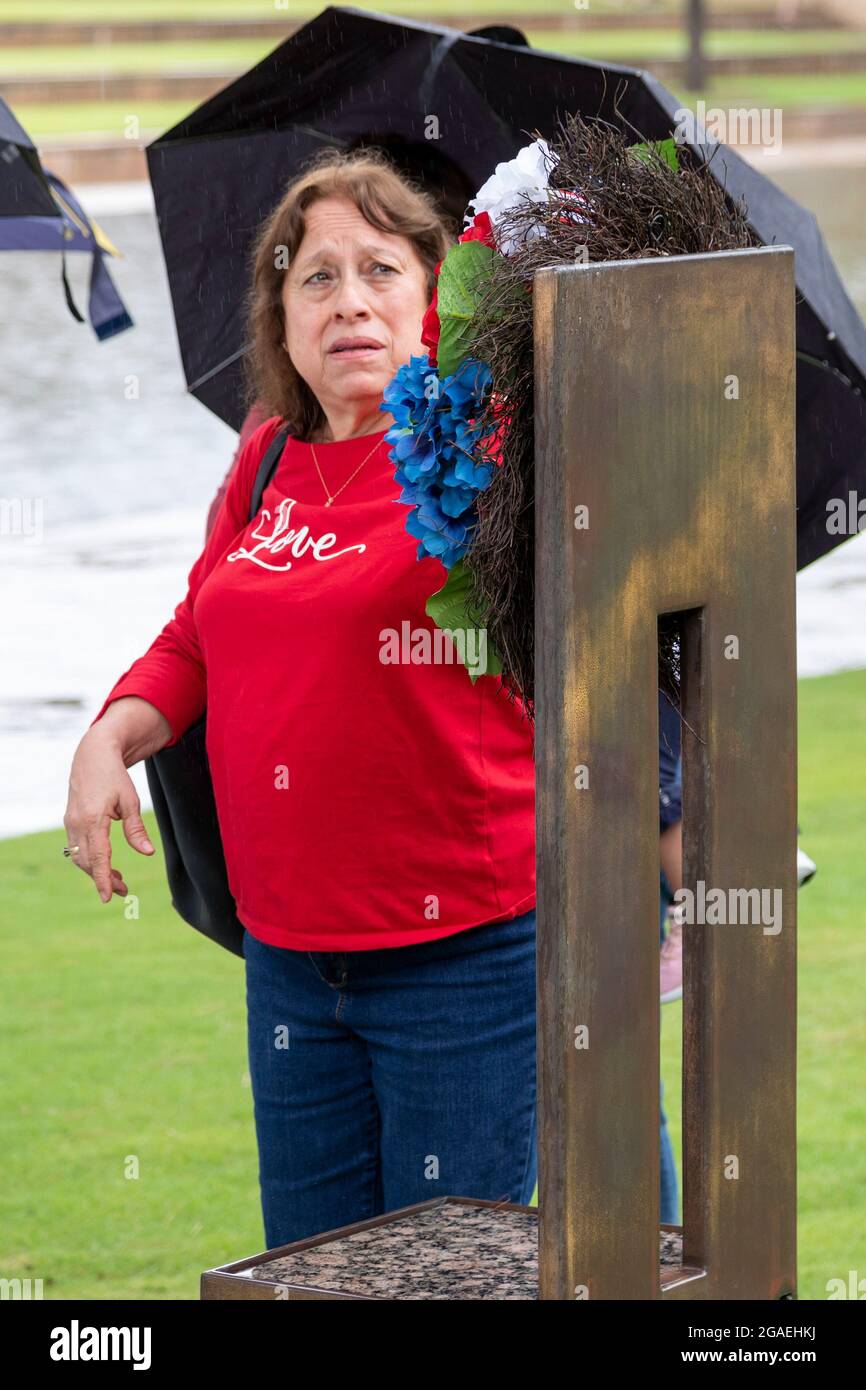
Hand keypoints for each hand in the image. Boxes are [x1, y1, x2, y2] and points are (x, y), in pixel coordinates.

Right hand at [63, 726, 154, 902]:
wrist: (92, 755)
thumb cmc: (115, 776)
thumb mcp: (130, 801)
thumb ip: (136, 829)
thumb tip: (148, 853)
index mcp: (92, 819)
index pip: (98, 857)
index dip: (103, 879)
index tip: (108, 897)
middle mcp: (76, 823)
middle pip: (88, 862)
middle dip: (103, 879)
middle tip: (123, 890)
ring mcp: (70, 823)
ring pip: (80, 857)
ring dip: (96, 871)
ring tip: (118, 880)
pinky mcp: (70, 821)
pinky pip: (77, 848)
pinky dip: (90, 859)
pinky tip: (105, 864)